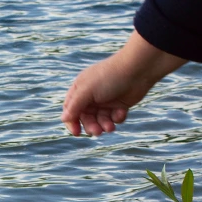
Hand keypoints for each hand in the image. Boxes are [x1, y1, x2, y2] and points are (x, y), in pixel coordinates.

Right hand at [61, 30, 186, 135]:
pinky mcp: (118, 105)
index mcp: (80, 90)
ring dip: (104, 125)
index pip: (70, 110)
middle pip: (86, 119)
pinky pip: (113, 118)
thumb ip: (74, 106)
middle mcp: (91, 96)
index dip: (72, 122)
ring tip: (111, 127)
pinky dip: (117, 118)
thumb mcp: (87, 90)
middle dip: (91, 126)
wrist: (138, 69)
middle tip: (97, 132)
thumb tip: (63, 119)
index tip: (77, 132)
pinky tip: (122, 111)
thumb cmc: (110, 76)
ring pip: (100, 121)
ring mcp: (105, 101)